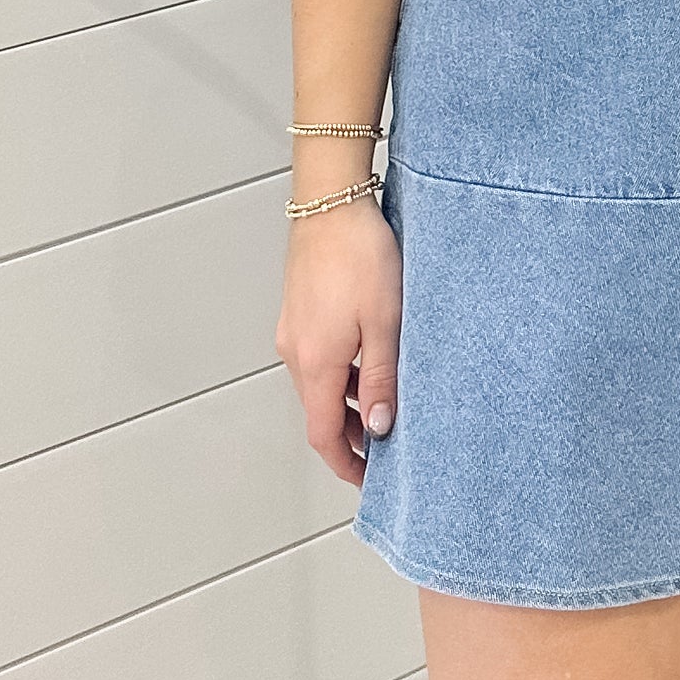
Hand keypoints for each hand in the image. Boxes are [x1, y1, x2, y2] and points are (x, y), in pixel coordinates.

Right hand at [274, 197, 401, 486]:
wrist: (331, 202)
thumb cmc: (360, 254)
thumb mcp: (385, 323)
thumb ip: (382, 379)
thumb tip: (381, 427)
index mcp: (316, 362)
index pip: (324, 434)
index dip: (346, 463)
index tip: (367, 477)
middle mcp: (296, 352)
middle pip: (320, 412)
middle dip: (350, 435)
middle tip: (385, 444)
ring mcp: (294, 330)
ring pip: (318, 384)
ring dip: (347, 401)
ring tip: (385, 399)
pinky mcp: (299, 311)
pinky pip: (317, 357)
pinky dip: (340, 373)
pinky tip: (368, 358)